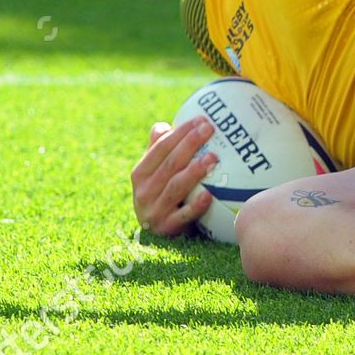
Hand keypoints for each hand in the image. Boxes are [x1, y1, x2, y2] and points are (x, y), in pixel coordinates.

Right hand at [131, 117, 216, 236]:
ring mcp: (154, 211)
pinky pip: (183, 216)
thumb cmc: (160, 195)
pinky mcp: (167, 229)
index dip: (180, 133)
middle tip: (210, 130)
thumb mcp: (154, 174)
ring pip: (175, 187)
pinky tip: (209, 195)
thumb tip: (163, 126)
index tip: (200, 119)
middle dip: (190, 144)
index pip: (160, 148)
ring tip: (213, 158)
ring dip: (194, 171)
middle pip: (170, 164)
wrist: (157, 235)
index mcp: (140, 173)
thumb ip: (157, 150)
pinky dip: (195, 205)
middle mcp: (144, 191)